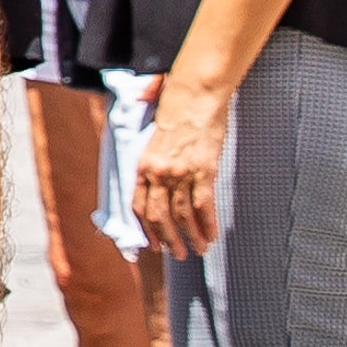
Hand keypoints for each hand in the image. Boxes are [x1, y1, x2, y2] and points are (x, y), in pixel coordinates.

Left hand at [130, 78, 226, 261]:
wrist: (197, 93)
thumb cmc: (177, 102)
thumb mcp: (151, 122)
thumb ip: (143, 127)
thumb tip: (134, 99)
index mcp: (143, 163)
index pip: (138, 204)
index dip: (146, 227)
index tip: (153, 242)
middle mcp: (158, 173)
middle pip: (159, 215)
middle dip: (168, 239)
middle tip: (176, 253)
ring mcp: (180, 174)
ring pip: (182, 216)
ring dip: (190, 237)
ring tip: (197, 250)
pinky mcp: (203, 171)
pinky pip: (204, 206)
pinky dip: (208, 225)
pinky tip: (212, 236)